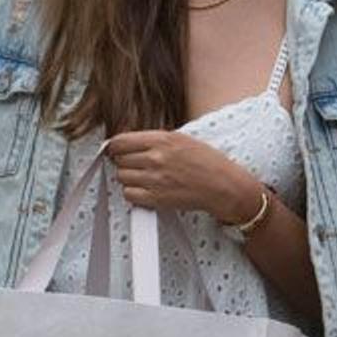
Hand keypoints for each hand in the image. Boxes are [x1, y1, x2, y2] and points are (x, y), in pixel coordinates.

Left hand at [106, 130, 257, 224]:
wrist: (222, 185)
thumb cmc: (208, 162)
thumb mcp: (182, 139)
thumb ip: (155, 140)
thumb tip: (131, 143)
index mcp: (161, 139)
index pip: (120, 141)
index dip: (114, 146)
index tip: (115, 150)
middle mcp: (156, 158)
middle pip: (119, 160)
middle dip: (124, 162)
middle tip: (134, 165)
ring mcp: (155, 179)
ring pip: (122, 177)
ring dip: (128, 177)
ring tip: (143, 177)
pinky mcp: (156, 198)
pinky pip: (129, 194)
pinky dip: (133, 193)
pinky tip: (144, 189)